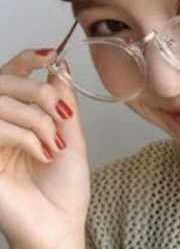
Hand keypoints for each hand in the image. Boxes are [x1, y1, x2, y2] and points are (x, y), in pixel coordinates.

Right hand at [0, 49, 89, 248]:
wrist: (59, 226)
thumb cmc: (63, 188)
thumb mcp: (71, 137)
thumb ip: (62, 103)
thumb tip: (59, 68)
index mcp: (17, 118)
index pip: (9, 76)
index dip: (25, 59)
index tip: (51, 55)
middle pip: (2, 82)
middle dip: (36, 89)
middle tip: (59, 113)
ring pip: (0, 104)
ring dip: (37, 120)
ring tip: (54, 143)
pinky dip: (26, 136)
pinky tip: (43, 154)